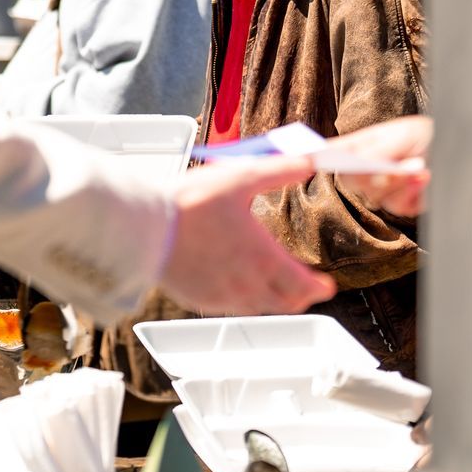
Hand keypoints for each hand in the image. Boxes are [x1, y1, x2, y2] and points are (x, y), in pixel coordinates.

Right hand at [160, 158, 336, 314]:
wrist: (145, 228)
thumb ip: (278, 171)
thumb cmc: (189, 203)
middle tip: (308, 291)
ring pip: (259, 308)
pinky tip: (240, 288)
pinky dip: (244, 301)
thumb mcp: (240, 177)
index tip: (326, 286)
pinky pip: (231, 307)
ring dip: (274, 301)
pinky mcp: (200, 299)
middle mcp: (246, 283)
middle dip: (302, 298)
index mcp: (262, 257)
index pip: (302, 285)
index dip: (318, 288)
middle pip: (285, 303)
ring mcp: (222, 295)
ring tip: (277, 290)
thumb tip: (308, 163)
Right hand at [323, 116, 430, 217]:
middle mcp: (364, 170)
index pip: (329, 154)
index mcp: (357, 147)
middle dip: (377, 174)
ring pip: (377, 197)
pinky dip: (414, 194)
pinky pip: (399, 208)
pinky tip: (425, 179)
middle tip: (403, 163)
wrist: (453, 146)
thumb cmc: (422, 135)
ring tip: (421, 166)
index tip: (315, 159)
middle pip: (351, 181)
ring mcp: (381, 190)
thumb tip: (360, 165)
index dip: (316, 158)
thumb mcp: (400, 134)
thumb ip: (377, 150)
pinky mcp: (400, 204)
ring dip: (402, 183)